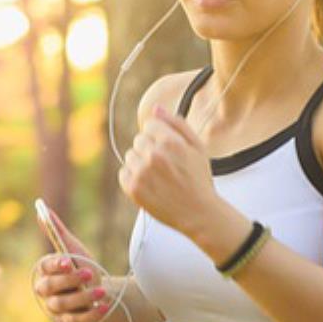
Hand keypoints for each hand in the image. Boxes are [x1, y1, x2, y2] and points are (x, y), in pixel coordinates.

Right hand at [32, 207, 111, 321]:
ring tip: (101, 291)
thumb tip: (42, 208)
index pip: (45, 268)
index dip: (56, 265)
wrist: (100, 291)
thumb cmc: (82, 267)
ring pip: (63, 305)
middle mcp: (46, 292)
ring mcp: (56, 309)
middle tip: (89, 273)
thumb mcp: (74, 249)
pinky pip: (77, 320)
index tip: (68, 261)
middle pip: (50, 288)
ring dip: (83, 297)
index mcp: (45, 271)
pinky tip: (104, 306)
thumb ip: (57, 232)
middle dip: (69, 280)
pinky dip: (91, 314)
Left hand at [118, 104, 220, 235]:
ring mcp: (141, 172)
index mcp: (170, 142)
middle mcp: (153, 155)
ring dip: (141, 164)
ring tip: (159, 177)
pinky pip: (123, 173)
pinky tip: (150, 185)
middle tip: (166, 167)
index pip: (149, 125)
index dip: (160, 137)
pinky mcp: (133, 188)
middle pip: (139, 140)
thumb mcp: (197, 147)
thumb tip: (156, 108)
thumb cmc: (199, 180)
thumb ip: (177, 124)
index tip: (169, 150)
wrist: (198, 213)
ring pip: (130, 156)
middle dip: (150, 150)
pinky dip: (133, 178)